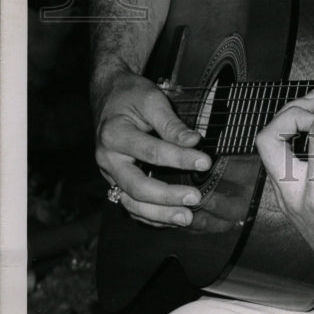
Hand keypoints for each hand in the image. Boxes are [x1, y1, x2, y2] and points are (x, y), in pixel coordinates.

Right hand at [94, 69, 210, 226]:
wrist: (108, 95)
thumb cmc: (131, 95)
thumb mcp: (151, 99)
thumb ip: (171, 123)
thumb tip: (194, 142)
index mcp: (114, 135)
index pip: (152, 152)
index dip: (180, 159)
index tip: (205, 162)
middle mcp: (108, 159)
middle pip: (137, 186)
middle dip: (167, 196)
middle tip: (195, 198)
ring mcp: (109, 174)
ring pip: (131, 203)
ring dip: (159, 214)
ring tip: (186, 217)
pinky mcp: (116, 181)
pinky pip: (130, 204)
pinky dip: (150, 216)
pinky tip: (170, 219)